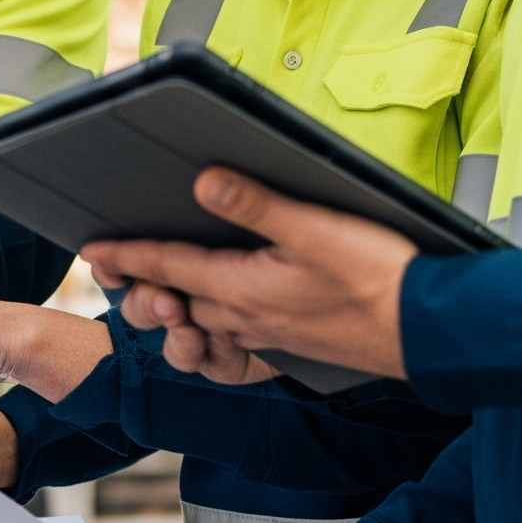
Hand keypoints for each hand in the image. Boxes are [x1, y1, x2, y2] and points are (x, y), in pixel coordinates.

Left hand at [85, 168, 415, 380]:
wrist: (430, 333)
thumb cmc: (379, 280)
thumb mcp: (315, 230)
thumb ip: (257, 205)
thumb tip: (203, 180)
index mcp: (241, 289)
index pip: (168, 266)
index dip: (128, 254)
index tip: (92, 250)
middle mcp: (245, 318)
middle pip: (177, 297)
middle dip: (145, 281)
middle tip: (114, 265)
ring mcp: (268, 334)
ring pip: (204, 318)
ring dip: (178, 302)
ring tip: (159, 285)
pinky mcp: (291, 342)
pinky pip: (235, 333)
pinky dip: (214, 318)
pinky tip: (223, 307)